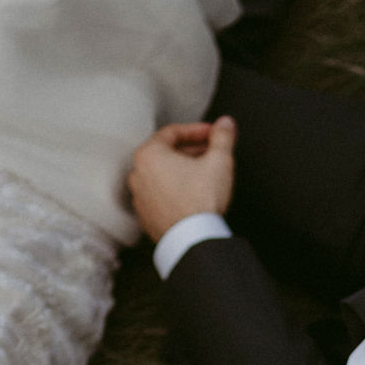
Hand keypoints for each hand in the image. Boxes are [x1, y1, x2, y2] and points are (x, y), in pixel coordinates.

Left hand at [128, 116, 236, 243]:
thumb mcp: (219, 160)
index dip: (197, 130)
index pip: (173, 132)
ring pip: (163, 174)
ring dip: (184, 169)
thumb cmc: (200, 201)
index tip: (213, 133)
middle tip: (212, 151)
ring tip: (206, 173)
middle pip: (166, 153)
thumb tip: (226, 124)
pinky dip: (176, 189)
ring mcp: (139, 197)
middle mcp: (138, 174)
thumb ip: (222, 137)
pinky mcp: (146, 216)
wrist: (193, 240)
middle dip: (191, 149)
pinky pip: (161, 195)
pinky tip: (194, 194)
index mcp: (149, 155)